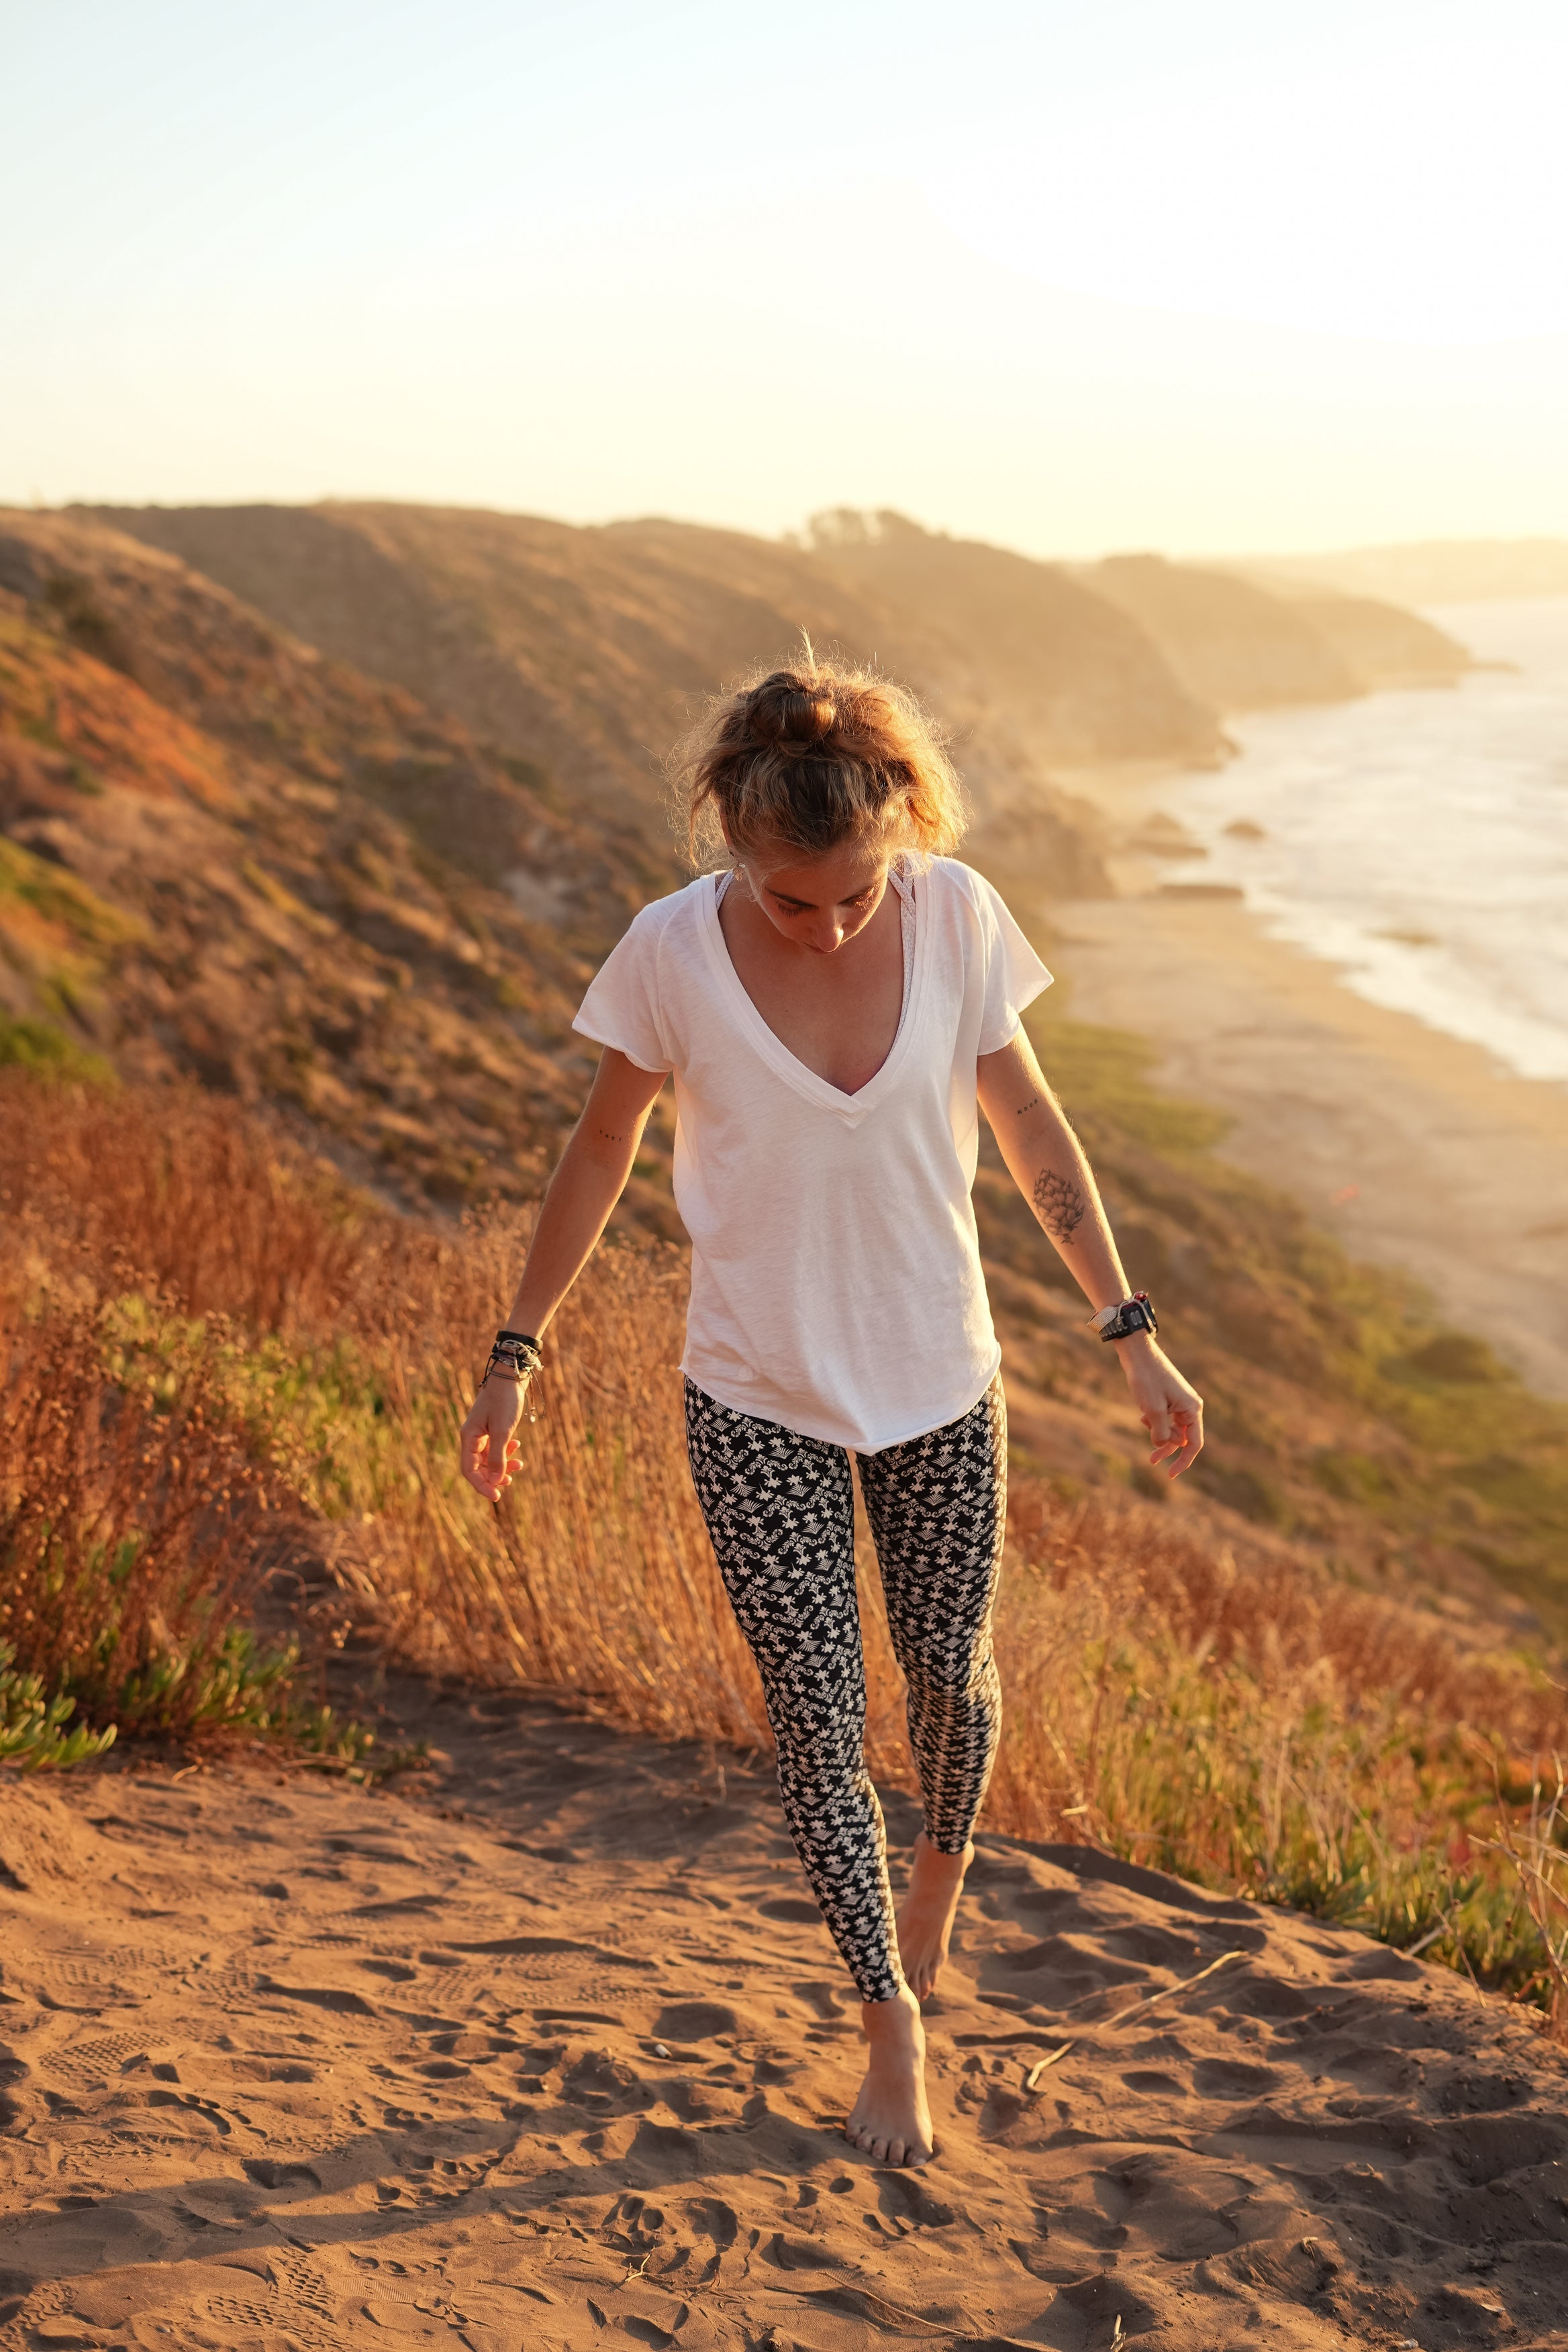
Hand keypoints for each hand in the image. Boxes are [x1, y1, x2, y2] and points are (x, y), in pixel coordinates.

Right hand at [459, 1374, 526, 1500]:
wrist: (510, 1376)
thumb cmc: (504, 1401)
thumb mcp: (502, 1431)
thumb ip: (498, 1457)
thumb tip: (496, 1481)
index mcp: (469, 1437)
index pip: (469, 1471)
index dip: (481, 1485)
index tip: (497, 1496)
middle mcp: (472, 1437)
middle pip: (478, 1467)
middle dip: (494, 1476)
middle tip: (512, 1480)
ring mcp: (481, 1433)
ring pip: (489, 1459)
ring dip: (502, 1465)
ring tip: (519, 1465)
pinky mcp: (492, 1428)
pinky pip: (495, 1448)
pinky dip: (506, 1451)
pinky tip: (517, 1446)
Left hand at [1117, 1337, 1203, 1477]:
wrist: (1138, 1353)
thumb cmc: (1146, 1379)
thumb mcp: (1152, 1410)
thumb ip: (1161, 1432)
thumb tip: (1164, 1446)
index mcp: (1192, 1409)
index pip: (1194, 1444)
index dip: (1184, 1461)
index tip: (1170, 1474)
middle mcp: (1189, 1406)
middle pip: (1183, 1438)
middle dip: (1167, 1448)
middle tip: (1151, 1461)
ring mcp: (1179, 1402)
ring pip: (1172, 1428)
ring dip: (1159, 1435)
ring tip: (1143, 1428)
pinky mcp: (1169, 1398)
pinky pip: (1165, 1418)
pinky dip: (1154, 1421)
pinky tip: (1142, 1416)